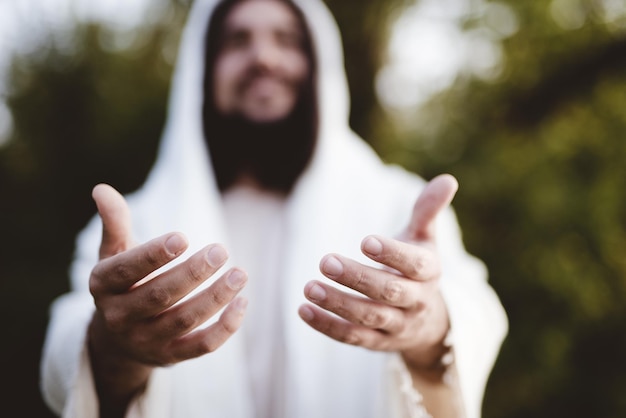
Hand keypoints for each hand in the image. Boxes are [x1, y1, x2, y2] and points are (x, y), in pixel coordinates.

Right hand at [88, 184, 247, 413]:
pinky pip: (201, 346)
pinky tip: (242, 302)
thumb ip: (114, 223)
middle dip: (192, 273)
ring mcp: (145, 341)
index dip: (153, 255)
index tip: (183, 236)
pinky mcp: (170, 357)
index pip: (125, 270)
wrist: (118, 339)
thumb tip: (101, 188)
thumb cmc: (124, 283)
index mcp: (102, 286)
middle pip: (158, 296)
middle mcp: (119, 317)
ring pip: (183, 321)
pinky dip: (224, 328)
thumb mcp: (114, 254)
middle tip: (221, 250)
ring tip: (240, 274)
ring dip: (214, 298)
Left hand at [298, 174, 457, 369]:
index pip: (415, 264)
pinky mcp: (377, 342)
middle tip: (326, 261)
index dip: (392, 253)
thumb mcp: (425, 240)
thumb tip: (448, 180)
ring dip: (338, 304)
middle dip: (357, 278)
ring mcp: (397, 325)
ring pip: (369, 317)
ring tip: (309, 287)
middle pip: (389, 292)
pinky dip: (327, 326)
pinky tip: (303, 310)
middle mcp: (416, 301)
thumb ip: (428, 211)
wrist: (428, 323)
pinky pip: (352, 337)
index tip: (365, 241)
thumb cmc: (418, 270)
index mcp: (429, 272)